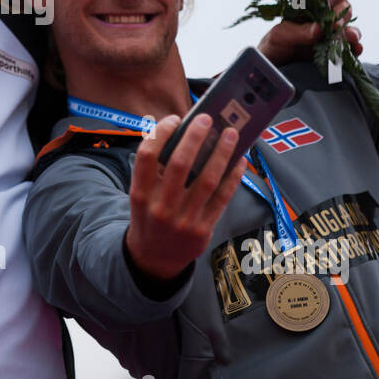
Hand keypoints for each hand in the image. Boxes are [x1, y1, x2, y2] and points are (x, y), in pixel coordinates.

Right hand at [124, 115, 246, 282]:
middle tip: (207, 119)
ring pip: (206, 179)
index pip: (147, 156)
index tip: (175, 119)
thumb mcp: (141, 196)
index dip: (162, 133)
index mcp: (140, 194)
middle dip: (195, 137)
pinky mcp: (203, 230)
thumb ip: (155, 171)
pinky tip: (239, 161)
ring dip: (221, 153)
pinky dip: (232, 176)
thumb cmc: (149, 217)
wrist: (153, 259)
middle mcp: (160, 207)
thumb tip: (185, 136)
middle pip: (180, 164)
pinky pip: (222, 198)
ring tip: (231, 134)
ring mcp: (183, 220)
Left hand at [257, 0, 361, 65]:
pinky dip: (356, 47)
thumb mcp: (280, 36)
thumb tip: (318, 29)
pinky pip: (353, 46)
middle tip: (334, 22)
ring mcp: (333, 32)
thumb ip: (297, 32)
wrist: (274, 67)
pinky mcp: (338, 50)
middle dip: (341, 11)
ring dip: (350, 30)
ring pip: (350, 25)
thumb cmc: (274, 45)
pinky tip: (355, 49)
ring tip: (346, 36)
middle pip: (344, 5)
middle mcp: (324, 15)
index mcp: (310, 4)